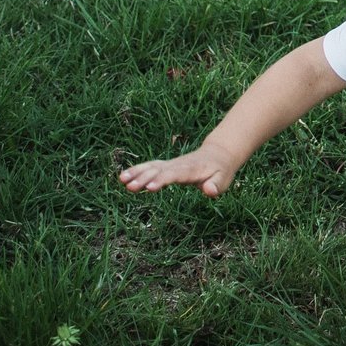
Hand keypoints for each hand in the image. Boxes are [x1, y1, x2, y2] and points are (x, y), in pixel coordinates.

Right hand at [118, 145, 238, 196]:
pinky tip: (123, 177)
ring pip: (152, 167)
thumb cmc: (220, 171)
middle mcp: (178, 165)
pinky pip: (149, 166)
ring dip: (137, 173)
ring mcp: (171, 164)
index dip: (162, 180)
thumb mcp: (223, 179)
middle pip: (160, 171)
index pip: (175, 175)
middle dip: (145, 178)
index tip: (149, 187)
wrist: (217, 155)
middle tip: (131, 187)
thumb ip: (216, 185)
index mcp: (191, 169)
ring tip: (122, 180)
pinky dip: (137, 170)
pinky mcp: (166, 166)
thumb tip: (210, 191)